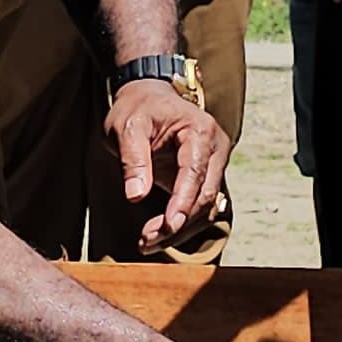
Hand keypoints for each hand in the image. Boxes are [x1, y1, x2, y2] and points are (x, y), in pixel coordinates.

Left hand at [105, 78, 227, 251]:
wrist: (148, 98)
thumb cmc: (138, 109)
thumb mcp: (127, 126)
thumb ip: (133, 159)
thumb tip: (136, 196)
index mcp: (200, 131)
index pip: (195, 172)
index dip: (183, 202)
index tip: (168, 225)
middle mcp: (215, 150)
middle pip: (205, 196)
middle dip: (178, 223)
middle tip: (147, 241)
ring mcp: (212, 166)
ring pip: (205, 208)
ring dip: (179, 230)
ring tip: (147, 242)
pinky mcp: (203, 180)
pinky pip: (198, 208)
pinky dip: (180, 225)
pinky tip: (156, 235)